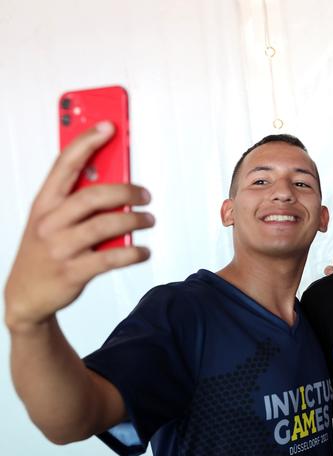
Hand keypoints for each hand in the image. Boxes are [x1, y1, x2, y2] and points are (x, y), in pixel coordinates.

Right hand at [4, 122, 153, 331]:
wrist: (25, 296)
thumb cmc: (44, 250)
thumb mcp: (51, 220)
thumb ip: (76, 200)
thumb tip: (116, 178)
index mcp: (44, 203)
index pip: (65, 163)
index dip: (88, 141)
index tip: (110, 125)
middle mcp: (49, 222)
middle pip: (93, 195)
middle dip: (125, 190)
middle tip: (145, 195)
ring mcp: (59, 248)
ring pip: (104, 225)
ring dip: (133, 220)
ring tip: (148, 219)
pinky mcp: (72, 272)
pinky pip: (110, 259)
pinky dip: (132, 253)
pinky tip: (143, 251)